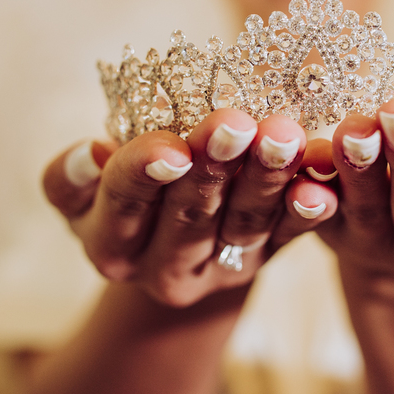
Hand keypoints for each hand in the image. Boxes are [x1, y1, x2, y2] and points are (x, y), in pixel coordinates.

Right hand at [42, 110, 335, 307]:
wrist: (170, 240)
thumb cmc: (118, 191)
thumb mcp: (80, 191)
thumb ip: (72, 177)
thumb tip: (88, 154)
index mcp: (111, 246)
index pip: (124, 204)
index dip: (144, 173)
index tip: (170, 146)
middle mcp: (164, 269)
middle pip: (191, 214)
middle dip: (215, 167)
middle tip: (235, 124)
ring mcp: (222, 267)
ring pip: (247, 221)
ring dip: (268, 178)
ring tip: (283, 136)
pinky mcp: (268, 257)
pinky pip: (290, 234)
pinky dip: (307, 211)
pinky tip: (322, 189)